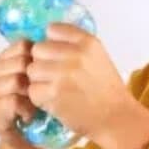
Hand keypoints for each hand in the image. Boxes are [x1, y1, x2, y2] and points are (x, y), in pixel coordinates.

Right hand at [0, 40, 39, 148]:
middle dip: (36, 76)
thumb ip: (41, 59)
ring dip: (32, 94)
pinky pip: (13, 101)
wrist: (25, 136)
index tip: (49, 70)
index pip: (22, 45)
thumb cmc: (36, 103)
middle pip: (20, 62)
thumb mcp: (39, 78)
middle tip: (44, 89)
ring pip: (16, 81)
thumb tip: (58, 38)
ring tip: (37, 103)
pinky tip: (30, 115)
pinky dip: (26, 109)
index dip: (39, 56)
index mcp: (5, 58)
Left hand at [27, 24, 148, 148]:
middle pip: (37, 49)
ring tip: (54, 89)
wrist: (116, 118)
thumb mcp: (97, 56)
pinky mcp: (54, 94)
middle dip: (42, 62)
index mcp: (87, 42)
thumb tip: (46, 37)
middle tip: (53, 75)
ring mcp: (63, 74)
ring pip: (32, 70)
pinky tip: (53, 101)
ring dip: (39, 81)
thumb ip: (75, 44)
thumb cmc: (106, 89)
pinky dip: (40, 98)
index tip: (58, 56)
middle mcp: (75, 54)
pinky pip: (33, 90)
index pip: (52, 29)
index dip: (51, 43)